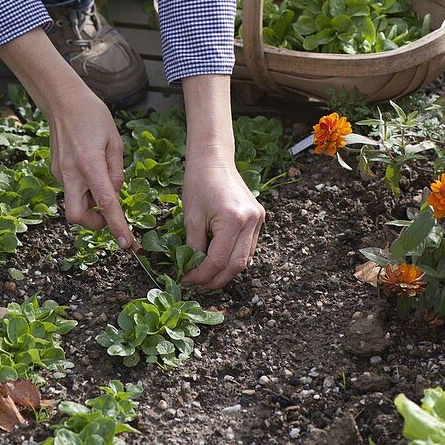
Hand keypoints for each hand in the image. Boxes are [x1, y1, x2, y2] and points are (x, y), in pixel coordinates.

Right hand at [45, 83, 134, 249]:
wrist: (63, 100)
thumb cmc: (93, 115)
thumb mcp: (114, 140)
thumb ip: (116, 170)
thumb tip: (114, 192)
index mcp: (90, 164)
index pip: (106, 204)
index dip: (117, 226)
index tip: (127, 244)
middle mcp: (71, 173)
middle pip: (77, 217)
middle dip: (94, 223)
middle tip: (108, 214)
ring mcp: (59, 173)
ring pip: (75, 202)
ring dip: (90, 202)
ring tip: (100, 174)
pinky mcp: (55, 170)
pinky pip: (71, 189)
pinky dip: (83, 188)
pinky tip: (89, 167)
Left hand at [180, 154, 264, 291]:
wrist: (213, 157)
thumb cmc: (198, 182)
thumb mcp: (191, 217)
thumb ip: (193, 247)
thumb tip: (191, 271)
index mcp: (233, 219)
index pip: (218, 260)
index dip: (201, 275)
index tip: (186, 280)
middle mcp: (251, 221)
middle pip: (236, 265)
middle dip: (216, 280)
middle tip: (197, 286)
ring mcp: (258, 219)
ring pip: (245, 258)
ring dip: (226, 271)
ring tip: (205, 276)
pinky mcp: (258, 217)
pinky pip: (248, 246)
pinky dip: (233, 257)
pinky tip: (218, 261)